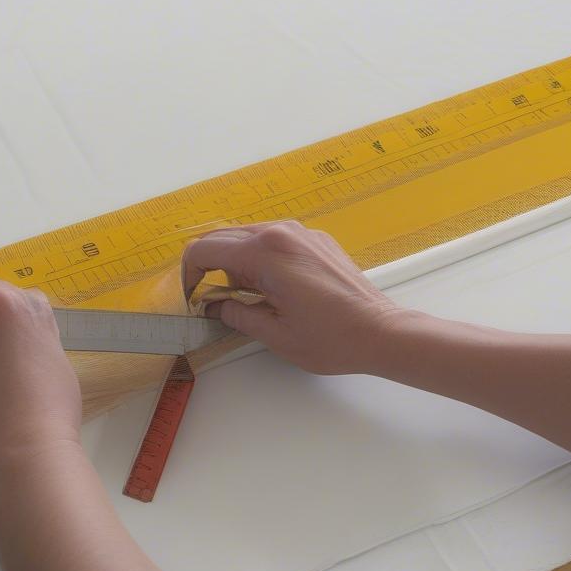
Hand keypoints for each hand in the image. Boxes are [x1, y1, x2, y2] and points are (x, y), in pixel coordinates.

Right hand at [181, 220, 404, 374]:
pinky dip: (261, 258)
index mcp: (265, 252)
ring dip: (236, 263)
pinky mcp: (314, 238)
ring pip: (247, 236)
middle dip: (210, 268)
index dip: (189, 274)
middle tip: (213, 301)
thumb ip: (234, 314)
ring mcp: (300, 231)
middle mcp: (280, 232)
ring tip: (249, 298)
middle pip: (223, 238)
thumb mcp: (273, 334)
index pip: (205, 250)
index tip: (192, 298)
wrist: (381, 331)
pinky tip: (275, 287)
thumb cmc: (330, 338)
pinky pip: (273, 240)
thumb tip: (213, 306)